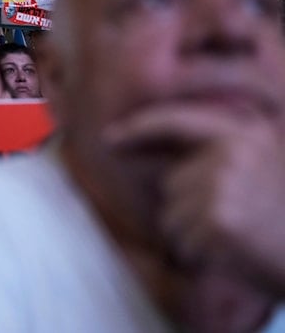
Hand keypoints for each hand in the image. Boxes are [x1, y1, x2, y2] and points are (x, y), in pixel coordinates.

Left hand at [108, 105, 284, 295]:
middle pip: (172, 184)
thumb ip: (223, 156)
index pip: (176, 122)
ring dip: (196, 234)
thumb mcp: (267, 165)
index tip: (109, 138)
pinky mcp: (216, 219)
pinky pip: (182, 242)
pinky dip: (202, 254)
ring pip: (173, 216)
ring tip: (237, 236)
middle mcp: (229, 154)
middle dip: (192, 208)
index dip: (139, 129)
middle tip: (236, 221)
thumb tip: (170, 171)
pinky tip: (234, 252)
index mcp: (244, 134)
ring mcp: (221, 185)